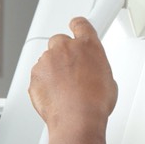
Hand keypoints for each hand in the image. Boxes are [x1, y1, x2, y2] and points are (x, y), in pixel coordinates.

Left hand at [29, 17, 117, 133]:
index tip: (77, 27)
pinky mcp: (35, 74)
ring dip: (56, 70)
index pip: (81, 24)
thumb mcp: (109, 81)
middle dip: (65, 53)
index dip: (79, 26)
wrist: (77, 119)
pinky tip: (58, 95)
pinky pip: (40, 74)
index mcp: (88, 46)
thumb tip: (94, 73)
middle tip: (75, 70)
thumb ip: (98, 68)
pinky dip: (46, 82)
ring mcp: (47, 60)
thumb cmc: (94, 102)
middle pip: (61, 41)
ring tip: (68, 89)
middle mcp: (65, 48)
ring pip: (49, 59)